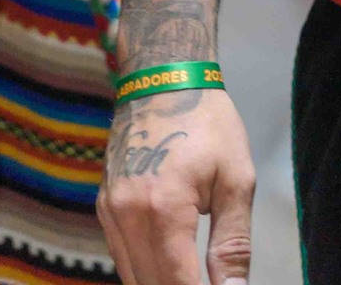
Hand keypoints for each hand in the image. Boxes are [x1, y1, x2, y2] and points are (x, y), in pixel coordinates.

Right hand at [98, 87, 253, 284]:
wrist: (163, 76)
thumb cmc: (208, 122)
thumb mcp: (236, 178)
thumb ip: (233, 243)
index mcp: (163, 210)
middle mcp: (127, 217)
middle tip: (213, 284)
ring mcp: (109, 213)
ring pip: (133, 278)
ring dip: (161, 284)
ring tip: (194, 275)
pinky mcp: (103, 207)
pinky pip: (122, 257)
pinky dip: (145, 271)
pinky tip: (170, 268)